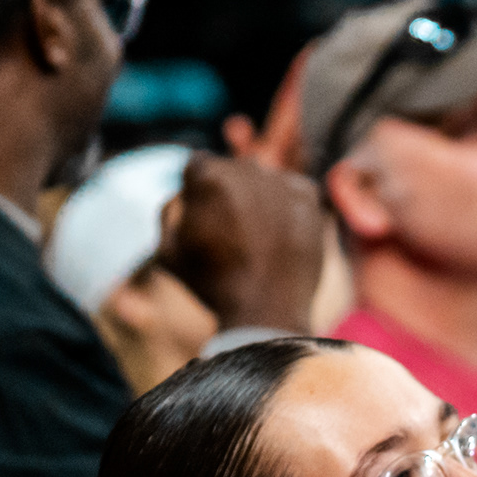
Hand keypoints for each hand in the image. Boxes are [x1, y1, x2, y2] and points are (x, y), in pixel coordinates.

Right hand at [163, 152, 329, 331]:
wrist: (266, 310)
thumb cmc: (212, 283)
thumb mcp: (167, 250)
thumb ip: (168, 210)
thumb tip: (183, 193)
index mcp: (208, 176)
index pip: (198, 166)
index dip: (197, 193)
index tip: (203, 218)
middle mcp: (247, 169)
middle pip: (232, 170)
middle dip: (227, 193)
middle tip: (231, 232)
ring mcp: (281, 182)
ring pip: (262, 180)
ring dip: (257, 198)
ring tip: (256, 238)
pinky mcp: (309, 197)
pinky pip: (291, 190)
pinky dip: (285, 206)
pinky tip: (278, 235)